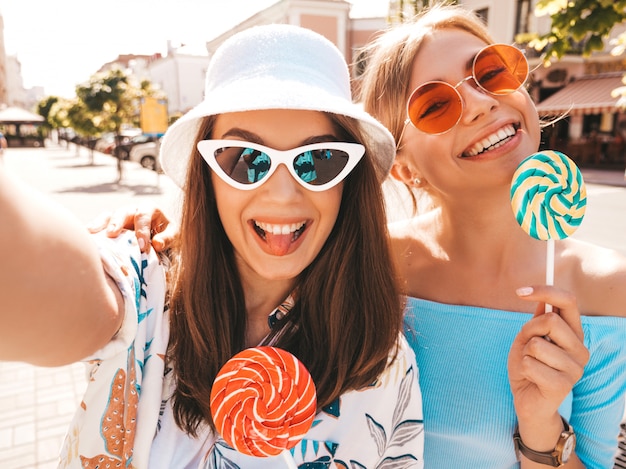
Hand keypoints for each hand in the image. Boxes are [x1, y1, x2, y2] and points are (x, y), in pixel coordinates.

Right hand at [87, 205, 176, 252]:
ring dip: (99, 225)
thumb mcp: (174, 236)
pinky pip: (99, 227)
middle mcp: (132, 210)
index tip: (142, 247)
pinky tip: (86, 239)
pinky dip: (92, 232)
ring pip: (107, 217)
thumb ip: (167, 239)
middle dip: (117, 223)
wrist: (160, 238)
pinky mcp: (109, 226)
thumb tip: (157, 244)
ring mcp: (119, 218)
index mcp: (149, 209)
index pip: (143, 216)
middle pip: (122, 212)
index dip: (142, 230)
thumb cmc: (167, 235)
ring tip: (90, 233)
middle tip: (112, 234)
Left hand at [508, 285, 588, 439]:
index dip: (545, 292)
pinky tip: (531, 378)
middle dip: (528, 330)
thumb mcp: (527, 338)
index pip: (568, 302)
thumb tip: (541, 299)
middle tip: (526, 346)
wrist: (527, 400)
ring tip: (530, 365)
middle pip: (551, 321)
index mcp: (574, 334)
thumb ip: (537, 320)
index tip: (520, 291)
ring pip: (536, 344)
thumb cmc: (528, 366)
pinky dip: (522, 368)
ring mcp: (575, 368)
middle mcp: (580, 349)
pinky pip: (530, 364)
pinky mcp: (563, 385)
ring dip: (524, 353)